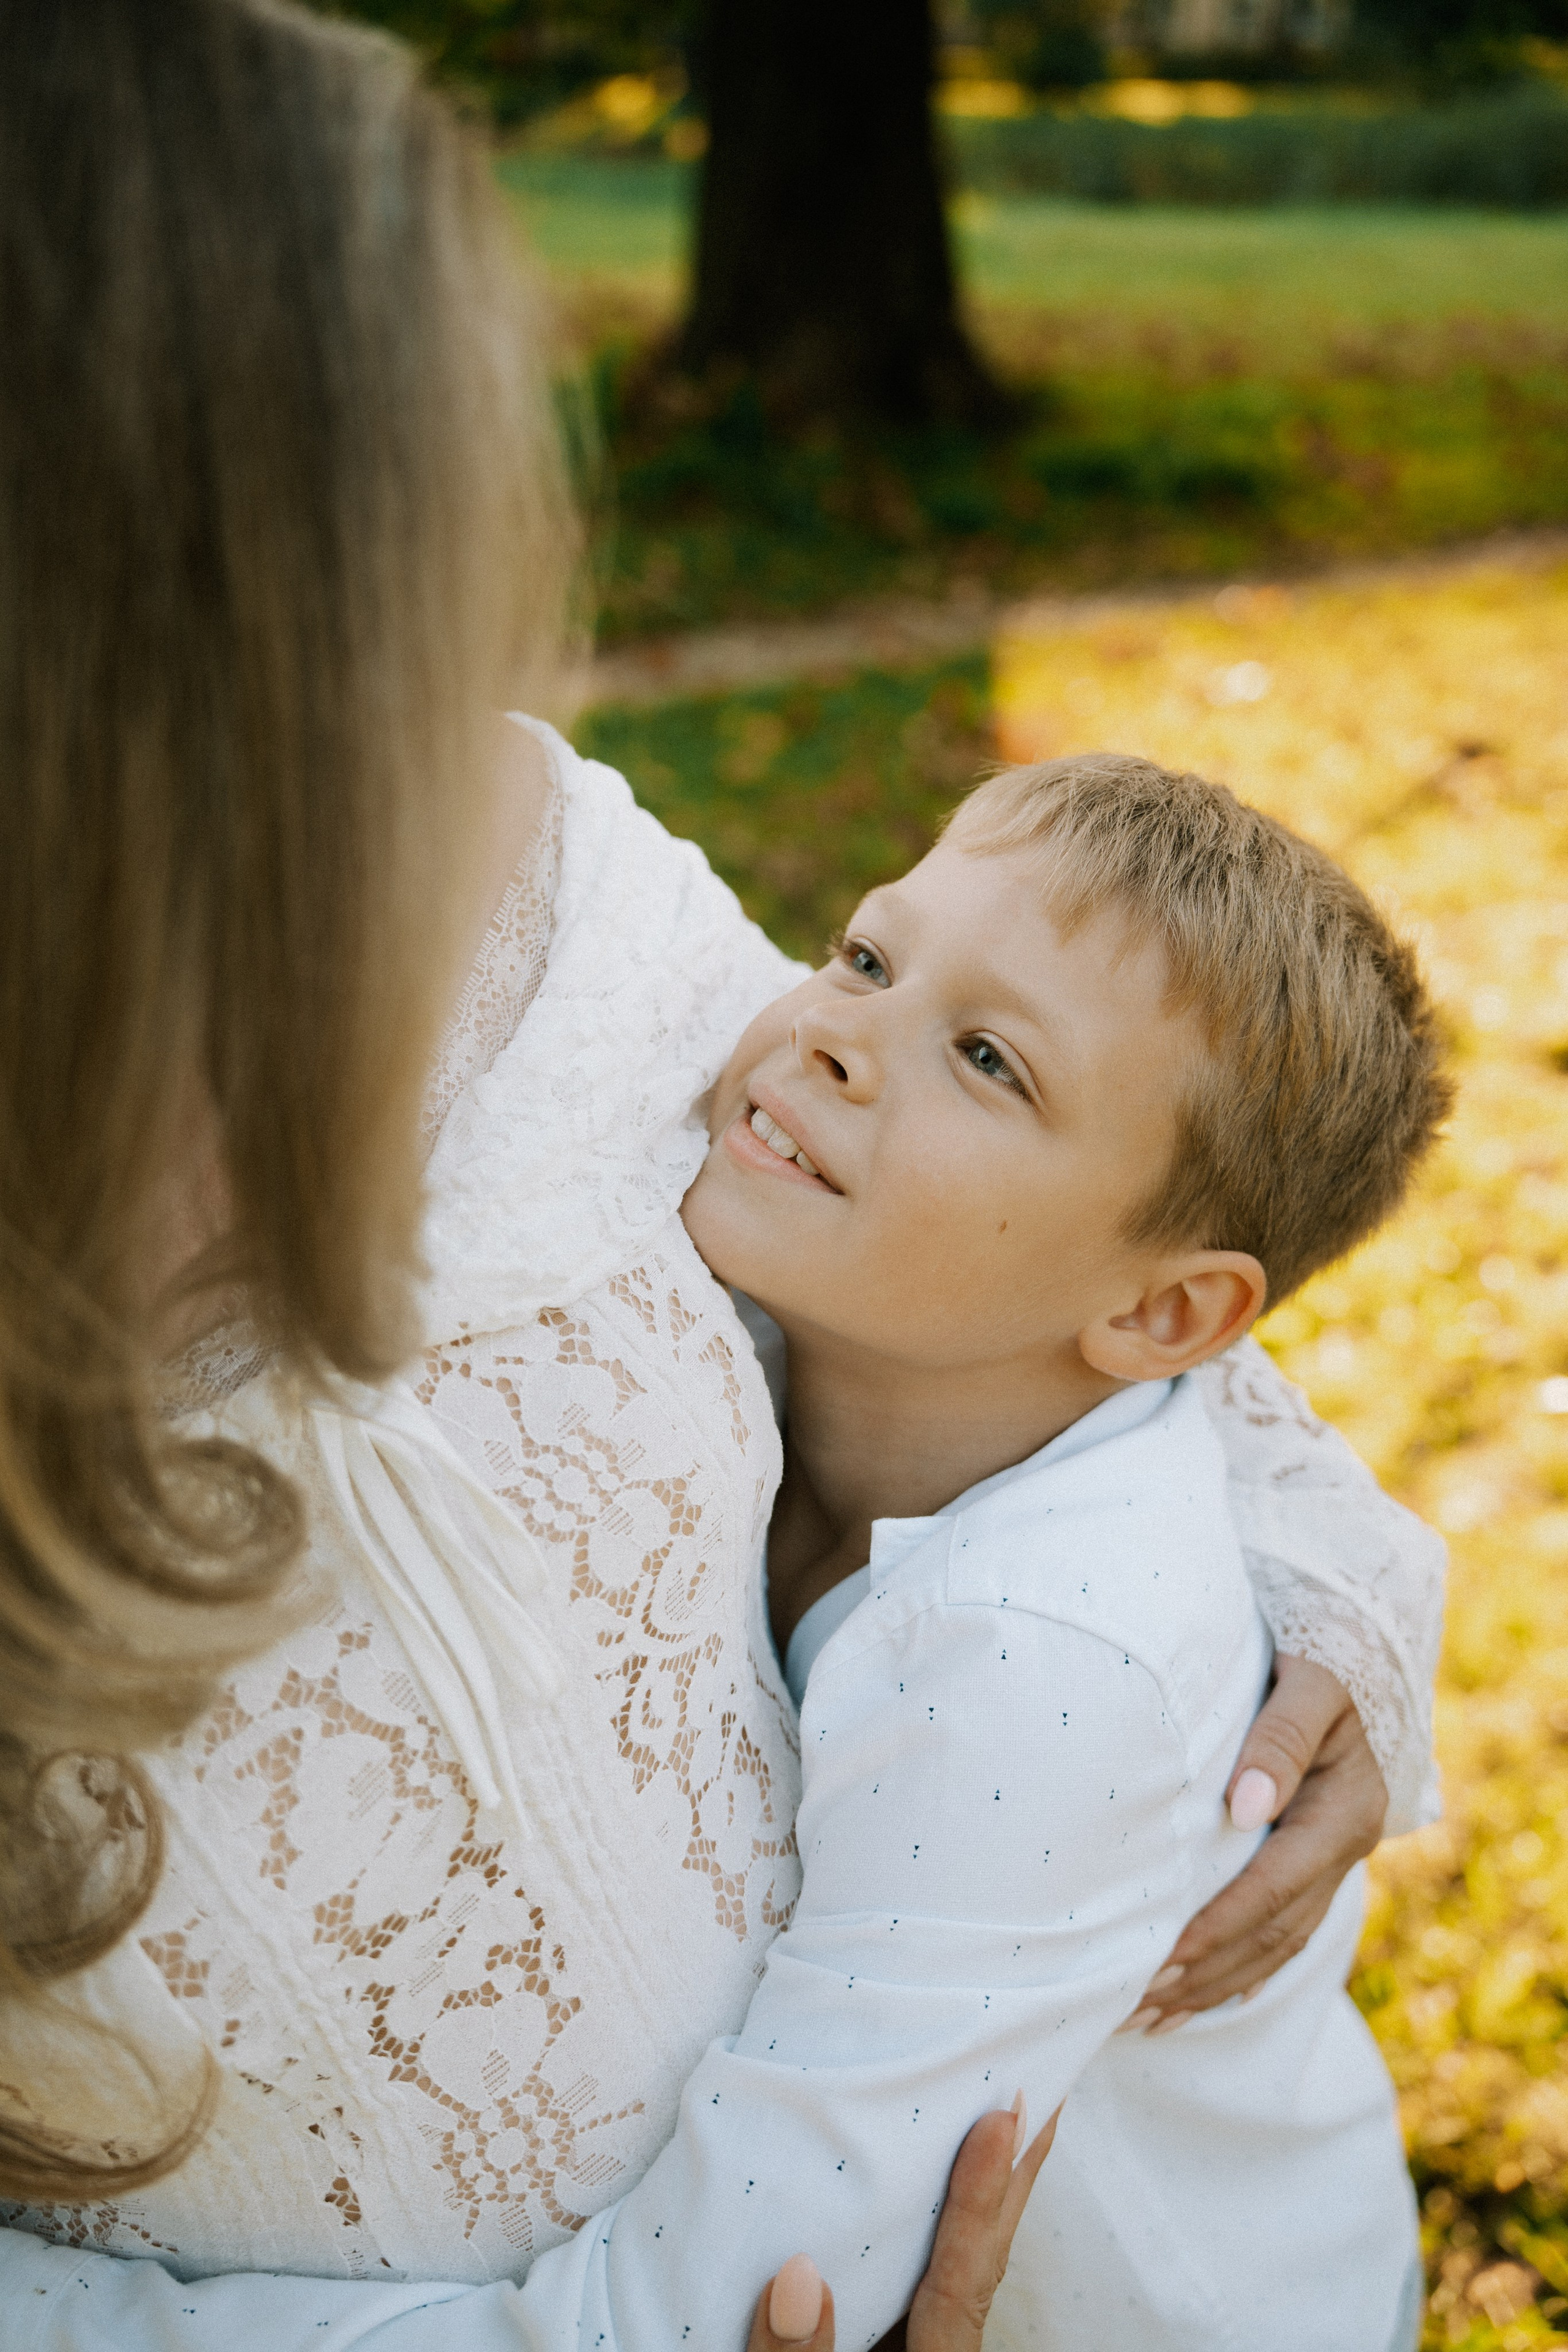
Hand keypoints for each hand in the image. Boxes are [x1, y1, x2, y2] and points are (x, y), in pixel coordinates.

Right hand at [747, 2101, 1058, 2351]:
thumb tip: (798, 2275)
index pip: (959, 2288)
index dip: (981, 2201)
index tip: (1003, 2116)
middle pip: (981, 2266)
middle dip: (1013, 2177)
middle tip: (1038, 2079)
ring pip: (952, 2270)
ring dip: (976, 2192)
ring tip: (995, 2106)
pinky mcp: (886, 2349)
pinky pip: (917, 2283)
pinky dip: (929, 2225)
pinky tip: (914, 2180)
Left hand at [1125, 1654, 1387, 2028]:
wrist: (1359, 1646)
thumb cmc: (1323, 1654)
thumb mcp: (1310, 1682)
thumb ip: (1279, 1738)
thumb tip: (1245, 1805)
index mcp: (1344, 1810)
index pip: (1274, 1888)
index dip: (1218, 1929)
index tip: (1161, 1964)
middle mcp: (1347, 1844)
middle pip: (1274, 1931)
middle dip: (1206, 1975)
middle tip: (1136, 2009)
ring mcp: (1338, 1856)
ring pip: (1280, 1942)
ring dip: (1217, 1985)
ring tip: (1151, 2021)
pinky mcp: (1320, 1856)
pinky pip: (1287, 1928)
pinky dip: (1246, 1967)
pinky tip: (1208, 1995)